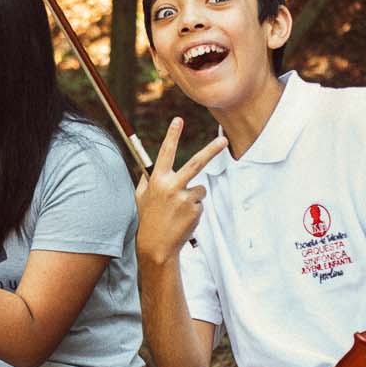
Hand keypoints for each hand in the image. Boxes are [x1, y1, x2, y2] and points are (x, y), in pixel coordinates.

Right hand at [135, 118, 228, 267]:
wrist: (156, 246)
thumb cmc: (147, 220)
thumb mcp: (140, 198)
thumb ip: (146, 182)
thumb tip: (148, 170)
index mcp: (157, 180)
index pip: (166, 153)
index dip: (172, 136)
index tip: (178, 120)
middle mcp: (172, 186)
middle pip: (196, 163)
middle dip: (212, 150)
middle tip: (224, 140)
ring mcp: (185, 198)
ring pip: (199, 189)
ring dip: (193, 197)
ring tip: (179, 211)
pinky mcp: (195, 210)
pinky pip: (200, 203)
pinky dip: (194, 210)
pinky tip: (183, 219)